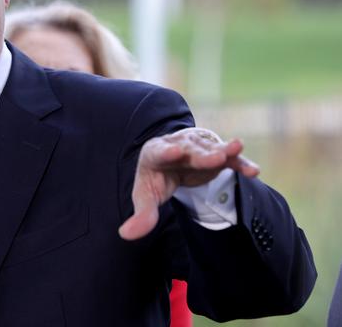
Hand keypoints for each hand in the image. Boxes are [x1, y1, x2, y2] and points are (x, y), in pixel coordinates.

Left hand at [118, 127, 259, 240]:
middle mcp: (177, 145)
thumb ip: (142, 215)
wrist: (173, 157)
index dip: (167, 152)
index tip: (174, 151)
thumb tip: (125, 234)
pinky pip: (229, 159)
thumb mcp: (146, 196)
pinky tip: (253, 171)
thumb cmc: (156, 178)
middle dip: (202, 154)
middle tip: (216, 157)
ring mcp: (198, 147)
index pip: (160, 152)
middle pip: (190, 151)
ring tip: (237, 149)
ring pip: (211, 148)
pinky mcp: (216, 154)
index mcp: (155, 153)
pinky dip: (240, 164)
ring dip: (225, 151)